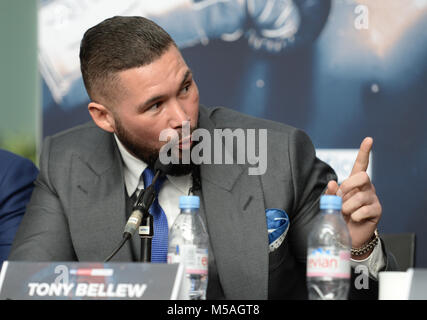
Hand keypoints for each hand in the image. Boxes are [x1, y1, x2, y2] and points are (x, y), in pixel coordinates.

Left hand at [325, 137, 381, 258]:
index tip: (368, 139)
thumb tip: (332, 182)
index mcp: (355, 182)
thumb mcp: (331, 202)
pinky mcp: (377, 211)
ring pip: (359, 197)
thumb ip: (330, 192)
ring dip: (347, 207)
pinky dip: (354, 216)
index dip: (364, 152)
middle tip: (340, 197)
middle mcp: (366, 187)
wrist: (348, 234)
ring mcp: (373, 198)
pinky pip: (363, 211)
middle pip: (363, 177)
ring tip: (345, 213)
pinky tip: (353, 219)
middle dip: (348, 186)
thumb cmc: (339, 215)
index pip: (361, 164)